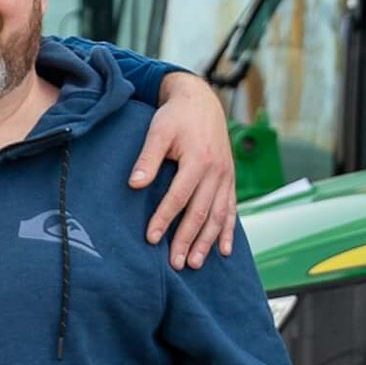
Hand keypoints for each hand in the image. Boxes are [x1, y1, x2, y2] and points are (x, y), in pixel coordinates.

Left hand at [131, 74, 236, 268]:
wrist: (201, 101)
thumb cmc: (175, 116)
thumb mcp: (158, 131)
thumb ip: (147, 158)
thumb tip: (134, 185)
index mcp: (197, 160)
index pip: (179, 197)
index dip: (165, 219)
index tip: (152, 239)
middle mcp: (216, 171)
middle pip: (201, 212)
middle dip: (188, 240)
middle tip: (176, 263)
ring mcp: (226, 177)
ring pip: (218, 215)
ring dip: (207, 241)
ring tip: (195, 263)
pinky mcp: (229, 179)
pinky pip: (231, 209)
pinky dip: (228, 231)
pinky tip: (223, 251)